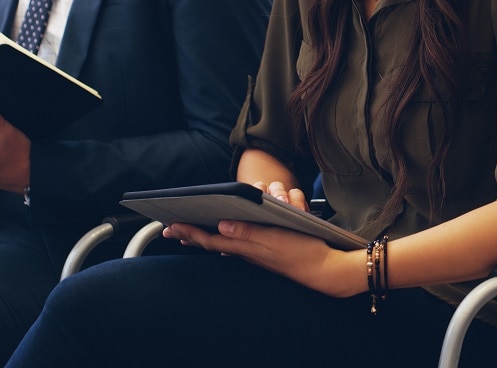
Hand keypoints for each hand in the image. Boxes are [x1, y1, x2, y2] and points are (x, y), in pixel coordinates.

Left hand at [162, 178, 360, 297]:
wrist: (327, 269)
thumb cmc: (303, 253)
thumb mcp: (275, 240)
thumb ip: (249, 233)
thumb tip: (221, 226)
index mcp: (246, 247)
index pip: (211, 240)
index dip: (189, 233)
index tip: (169, 227)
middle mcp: (248, 250)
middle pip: (215, 241)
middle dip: (193, 234)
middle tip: (172, 229)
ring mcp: (257, 250)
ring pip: (229, 239)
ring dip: (213, 234)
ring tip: (195, 233)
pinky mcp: (268, 248)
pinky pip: (245, 240)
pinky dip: (234, 234)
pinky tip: (229, 233)